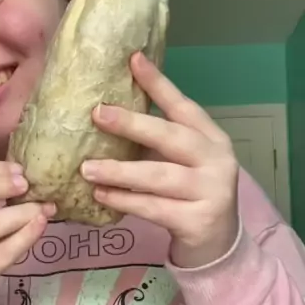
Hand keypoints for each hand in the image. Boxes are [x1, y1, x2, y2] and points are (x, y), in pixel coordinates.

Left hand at [81, 53, 238, 268]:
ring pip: (159, 176)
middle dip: (133, 124)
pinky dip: (126, 200)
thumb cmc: (191, 197)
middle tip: (97, 114)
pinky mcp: (198, 220)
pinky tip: (102, 195)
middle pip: (171, 137)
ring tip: (87, 168)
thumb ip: (158, 141)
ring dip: (120, 171)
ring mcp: (210, 191)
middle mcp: (216, 160)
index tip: (133, 59)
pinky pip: (154, 207)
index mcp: (211, 139)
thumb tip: (108, 113)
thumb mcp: (183, 163)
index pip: (183, 106)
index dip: (159, 83)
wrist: (217, 245)